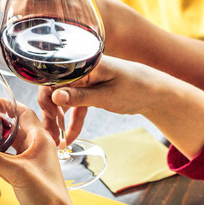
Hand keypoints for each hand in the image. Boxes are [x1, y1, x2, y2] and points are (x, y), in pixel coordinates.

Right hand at [0, 105, 74, 204]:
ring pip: (6, 149)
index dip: (7, 105)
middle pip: (12, 130)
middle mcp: (37, 149)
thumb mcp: (16, 172)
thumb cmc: (46, 196)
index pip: (23, 113)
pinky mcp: (24, 178)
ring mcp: (30, 164)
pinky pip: (4, 165)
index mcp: (41, 140)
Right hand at [37, 56, 163, 142]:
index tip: (49, 119)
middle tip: (50, 134)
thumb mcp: (107, 96)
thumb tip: (54, 96)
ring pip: (63, 100)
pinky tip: (70, 138)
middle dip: (50, 113)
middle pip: (55, 90)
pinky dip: (73, 121)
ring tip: (56, 140)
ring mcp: (84, 80)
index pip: (54, 77)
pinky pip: (76, 106)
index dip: (46, 98)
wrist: (156, 91)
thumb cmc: (135, 88)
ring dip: (59, 120)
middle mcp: (80, 69)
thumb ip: (80, 96)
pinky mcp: (90, 90)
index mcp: (84, 64)